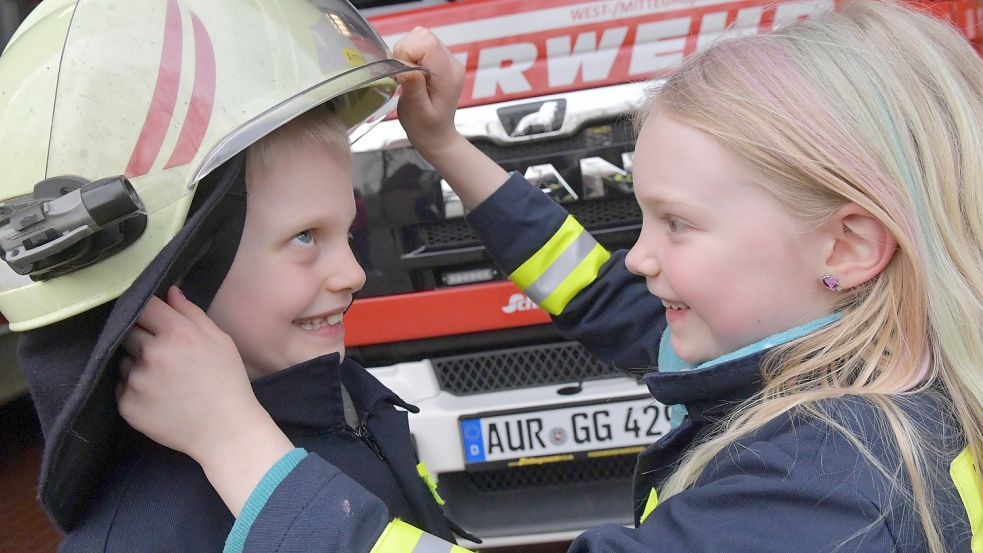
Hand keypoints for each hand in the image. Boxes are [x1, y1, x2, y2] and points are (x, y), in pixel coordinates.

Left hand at [117, 287, 294, 515]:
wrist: (225, 430)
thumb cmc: (227, 382)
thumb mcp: (220, 341)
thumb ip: (192, 313)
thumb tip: (170, 292)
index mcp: (177, 333)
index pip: (145, 305)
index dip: (149, 311)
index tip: (154, 318)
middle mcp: (152, 353)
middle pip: (129, 330)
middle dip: (142, 337)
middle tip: (163, 354)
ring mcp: (136, 380)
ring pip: (124, 360)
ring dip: (137, 364)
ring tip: (163, 380)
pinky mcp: (127, 404)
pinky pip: (122, 386)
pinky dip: (135, 388)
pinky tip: (158, 396)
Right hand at [392, 27, 508, 208]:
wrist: (436, 135)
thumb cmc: (426, 127)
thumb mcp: (416, 111)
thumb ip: (413, 86)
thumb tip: (405, 65)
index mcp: (448, 74)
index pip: (426, 42)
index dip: (407, 53)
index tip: (403, 74)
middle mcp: (451, 63)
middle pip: (422, 36)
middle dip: (405, 53)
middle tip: (404, 77)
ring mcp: (447, 60)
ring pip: (419, 37)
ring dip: (406, 55)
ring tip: (408, 78)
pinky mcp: (439, 60)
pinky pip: (420, 44)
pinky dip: (409, 56)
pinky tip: (411, 75)